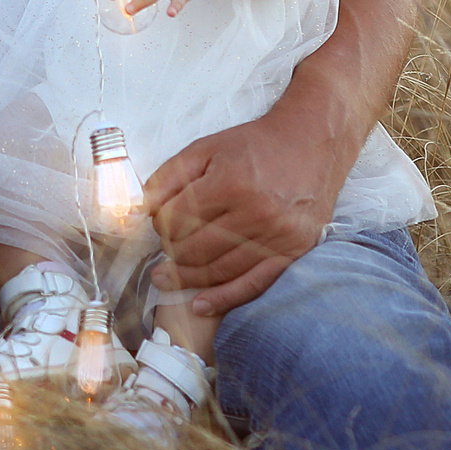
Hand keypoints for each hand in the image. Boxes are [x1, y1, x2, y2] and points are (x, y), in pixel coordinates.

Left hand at [143, 111, 343, 317]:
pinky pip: (253, 285)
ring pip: (218, 270)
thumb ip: (168, 177)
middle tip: (167, 245)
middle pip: (194, 249)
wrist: (312, 144)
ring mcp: (277, 237)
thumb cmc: (255, 146)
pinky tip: (200, 305)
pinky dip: (223, 298)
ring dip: (187, 276)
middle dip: (171, 250)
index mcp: (231, 184)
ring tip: (168, 276)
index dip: (159, 223)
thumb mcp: (206, 148)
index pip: (176, 219)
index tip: (160, 220)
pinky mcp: (293, 253)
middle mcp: (256, 214)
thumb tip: (139, 209)